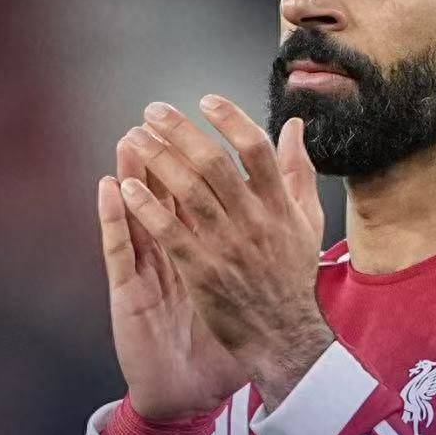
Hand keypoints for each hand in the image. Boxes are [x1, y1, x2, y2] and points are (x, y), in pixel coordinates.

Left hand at [117, 96, 332, 410]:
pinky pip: (170, 233)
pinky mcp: (202, 272)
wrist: (284, 334)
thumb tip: (293, 127)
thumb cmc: (293, 273)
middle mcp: (254, 221)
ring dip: (158, 161)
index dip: (231, 120)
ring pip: (188, 193)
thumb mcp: (307, 218)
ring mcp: (227, 247)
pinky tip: (128, 187)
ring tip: (135, 138)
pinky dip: (148, 208)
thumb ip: (298, 170)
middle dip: (180, 132)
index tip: (207, 100)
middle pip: (214, 164)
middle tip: (154, 111)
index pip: (257, 150)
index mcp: (280, 205)